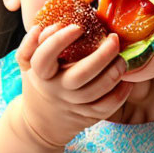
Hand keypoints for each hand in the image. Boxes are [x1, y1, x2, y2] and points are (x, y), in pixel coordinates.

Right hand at [15, 23, 132, 147]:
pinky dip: (120, 94)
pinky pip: (107, 107)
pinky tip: (127, 80)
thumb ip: (29, 45)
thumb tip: (40, 28)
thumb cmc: (39, 84)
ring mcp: (73, 105)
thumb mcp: (27, 66)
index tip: (78, 27)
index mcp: (40, 75)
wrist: (40, 125)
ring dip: (114, 73)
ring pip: (97, 91)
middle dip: (101, 55)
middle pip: (79, 75)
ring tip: (122, 58)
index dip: (59, 41)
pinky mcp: (88, 116)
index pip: (45, 58)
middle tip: (113, 39)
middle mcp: (57, 91)